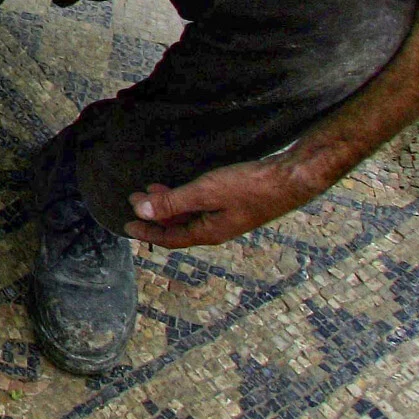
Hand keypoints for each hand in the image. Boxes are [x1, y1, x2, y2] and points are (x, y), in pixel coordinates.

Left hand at [123, 158, 323, 247]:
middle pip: (178, 227)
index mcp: (209, 233)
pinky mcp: (234, 202)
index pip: (171, 239)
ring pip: (189, 215)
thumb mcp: (206, 192)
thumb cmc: (251, 186)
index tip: (126, 226)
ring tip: (150, 190)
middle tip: (133, 199)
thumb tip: (141, 212)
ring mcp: (227, 216)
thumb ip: (173, 203)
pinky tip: (180, 186)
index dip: (147, 232)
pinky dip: (185, 198)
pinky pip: (201, 205)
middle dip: (154, 215)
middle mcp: (217, 229)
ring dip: (169, 204)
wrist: (292, 178)